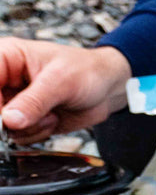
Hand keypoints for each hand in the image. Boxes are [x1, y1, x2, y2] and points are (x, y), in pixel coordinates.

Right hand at [0, 39, 131, 143]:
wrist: (107, 88)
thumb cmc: (87, 71)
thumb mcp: (60, 82)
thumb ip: (34, 102)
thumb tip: (9, 120)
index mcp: (6, 58)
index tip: (6, 117)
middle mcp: (5, 80)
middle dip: (12, 120)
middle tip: (34, 117)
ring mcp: (14, 102)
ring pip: (4, 127)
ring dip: (30, 127)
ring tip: (51, 113)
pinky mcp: (25, 119)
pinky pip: (18, 136)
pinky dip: (37, 134)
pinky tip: (52, 119)